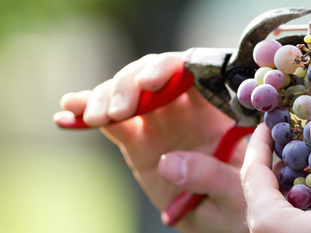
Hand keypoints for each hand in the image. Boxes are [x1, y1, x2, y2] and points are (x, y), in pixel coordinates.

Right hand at [55, 51, 247, 232]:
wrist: (221, 220)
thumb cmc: (243, 202)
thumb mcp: (239, 193)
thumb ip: (211, 175)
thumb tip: (170, 162)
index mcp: (218, 107)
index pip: (194, 71)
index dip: (170, 67)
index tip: (152, 81)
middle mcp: (186, 106)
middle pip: (154, 76)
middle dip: (131, 83)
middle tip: (119, 108)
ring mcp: (159, 120)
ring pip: (128, 93)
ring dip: (107, 96)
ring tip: (95, 116)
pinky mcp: (137, 139)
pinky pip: (111, 122)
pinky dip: (87, 113)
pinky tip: (67, 112)